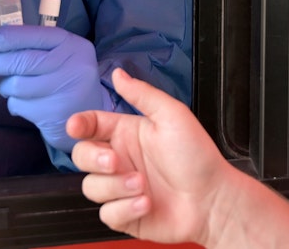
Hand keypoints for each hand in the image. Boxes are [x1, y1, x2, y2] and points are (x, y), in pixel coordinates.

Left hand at [0, 25, 105, 153]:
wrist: (91, 115)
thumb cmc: (66, 79)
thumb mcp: (60, 56)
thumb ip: (35, 48)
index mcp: (73, 44)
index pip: (35, 35)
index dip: (6, 37)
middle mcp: (73, 64)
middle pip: (22, 61)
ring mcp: (65, 89)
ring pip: (16, 85)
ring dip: (7, 88)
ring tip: (16, 89)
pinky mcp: (54, 113)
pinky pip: (18, 105)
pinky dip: (15, 104)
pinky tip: (29, 104)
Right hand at [68, 68, 233, 244]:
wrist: (212, 199)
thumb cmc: (197, 156)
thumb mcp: (172, 116)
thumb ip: (142, 94)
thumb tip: (118, 73)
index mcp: (128, 133)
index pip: (91, 125)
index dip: (79, 124)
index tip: (76, 127)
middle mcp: (121, 160)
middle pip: (82, 156)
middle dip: (94, 159)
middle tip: (116, 162)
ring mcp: (120, 189)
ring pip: (92, 187)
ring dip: (115, 187)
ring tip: (143, 185)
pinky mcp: (125, 215)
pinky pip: (107, 214)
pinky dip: (125, 209)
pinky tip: (146, 203)